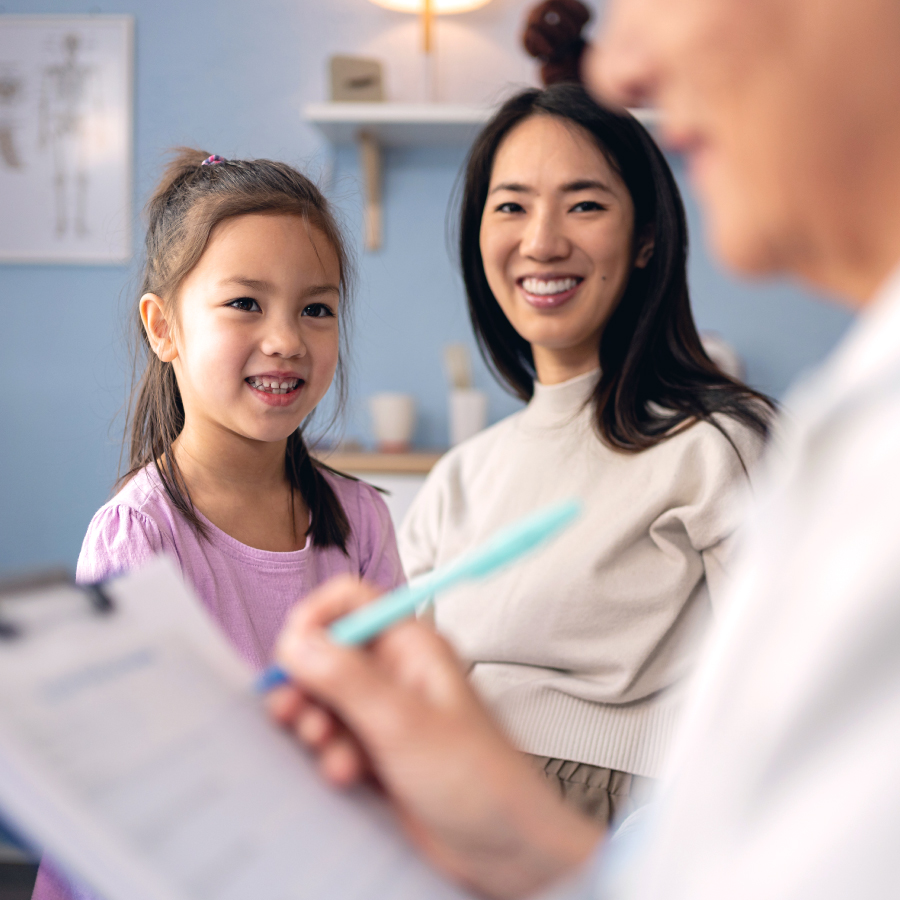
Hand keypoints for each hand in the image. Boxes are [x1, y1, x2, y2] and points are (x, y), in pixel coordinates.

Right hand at [267, 576, 602, 899]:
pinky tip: (346, 775)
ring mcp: (387, 714)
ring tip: (328, 748)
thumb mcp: (402, 722)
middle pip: (328, 654)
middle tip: (298, 712)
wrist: (505, 849)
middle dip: (307, 684)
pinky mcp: (379, 753)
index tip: (290, 653)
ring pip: (327, 701)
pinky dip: (332, 754)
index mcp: (412, 646)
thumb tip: (297, 642)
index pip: (351, 602)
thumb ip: (346, 678)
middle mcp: (397, 673)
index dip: (315, 620)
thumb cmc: (480, 780)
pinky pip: (336, 740)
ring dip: (317, 725)